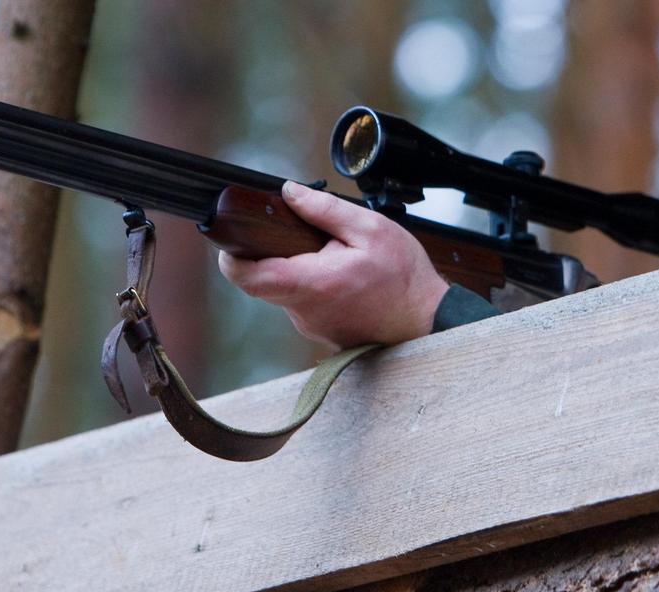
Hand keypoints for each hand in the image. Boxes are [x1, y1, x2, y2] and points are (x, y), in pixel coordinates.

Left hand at [218, 181, 448, 348]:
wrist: (426, 322)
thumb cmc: (404, 278)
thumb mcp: (370, 229)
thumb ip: (325, 210)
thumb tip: (289, 192)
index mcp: (310, 283)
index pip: (246, 276)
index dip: (231, 256)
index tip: (234, 237)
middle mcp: (302, 311)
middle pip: (264, 278)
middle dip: (276, 252)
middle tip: (304, 234)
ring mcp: (308, 325)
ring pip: (285, 289)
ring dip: (299, 267)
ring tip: (335, 256)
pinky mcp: (318, 330)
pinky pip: (302, 301)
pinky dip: (313, 283)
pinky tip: (342, 275)